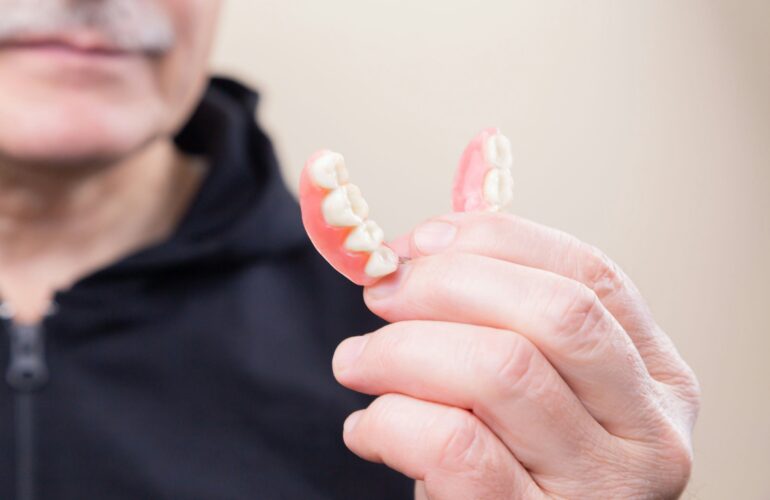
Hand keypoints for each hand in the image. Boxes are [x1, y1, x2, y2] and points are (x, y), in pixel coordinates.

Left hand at [332, 212, 699, 498]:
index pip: (589, 273)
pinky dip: (391, 420)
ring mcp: (598, 487)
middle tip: (381, 294)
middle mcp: (647, 431)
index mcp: (655, 376)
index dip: (494, 240)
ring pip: (500, 370)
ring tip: (357, 362)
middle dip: (446, 284)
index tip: (419, 242)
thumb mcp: (535, 387)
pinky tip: (368, 427)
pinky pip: (454, 447)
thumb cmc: (513, 461)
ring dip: (401, 350)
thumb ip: (503, 316)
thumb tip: (426, 243)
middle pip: (553, 312)